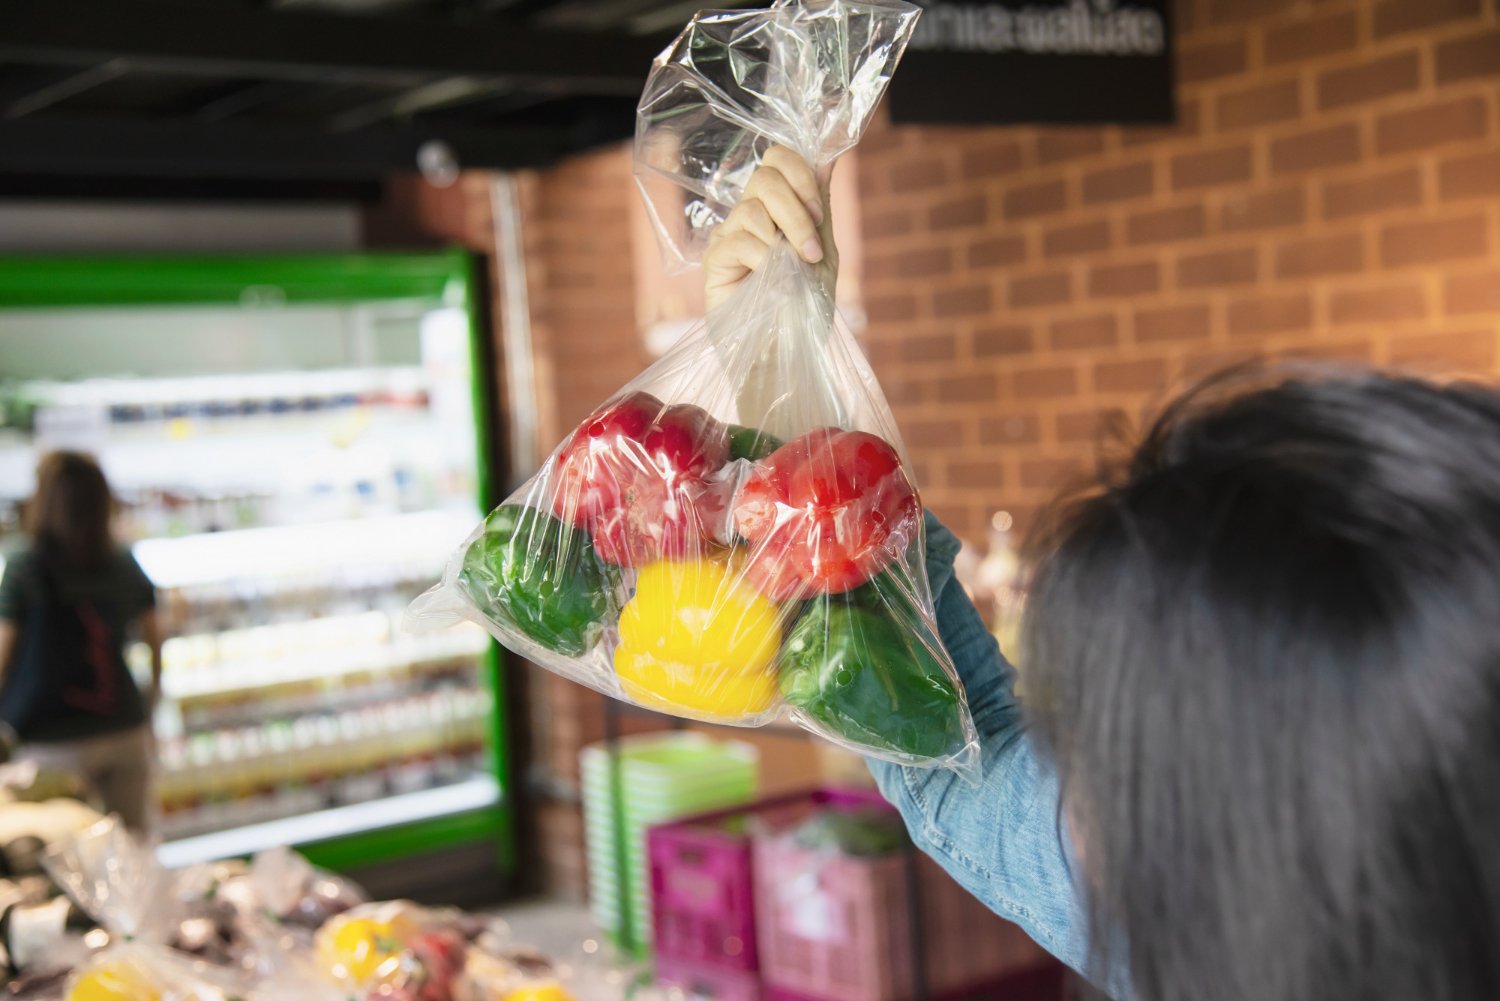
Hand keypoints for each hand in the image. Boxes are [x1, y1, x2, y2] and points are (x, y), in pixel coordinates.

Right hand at [704, 146, 837, 311]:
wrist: (787, 350)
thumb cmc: (804, 307)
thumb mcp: (823, 252)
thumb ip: (820, 207)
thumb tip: (830, 157)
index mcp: (776, 208)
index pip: (777, 160)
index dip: (800, 176)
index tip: (818, 215)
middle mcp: (750, 216)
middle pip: (764, 176)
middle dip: (796, 209)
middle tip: (811, 248)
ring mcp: (729, 236)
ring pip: (751, 208)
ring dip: (784, 238)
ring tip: (796, 271)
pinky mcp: (715, 262)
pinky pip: (738, 241)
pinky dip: (764, 260)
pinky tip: (776, 284)